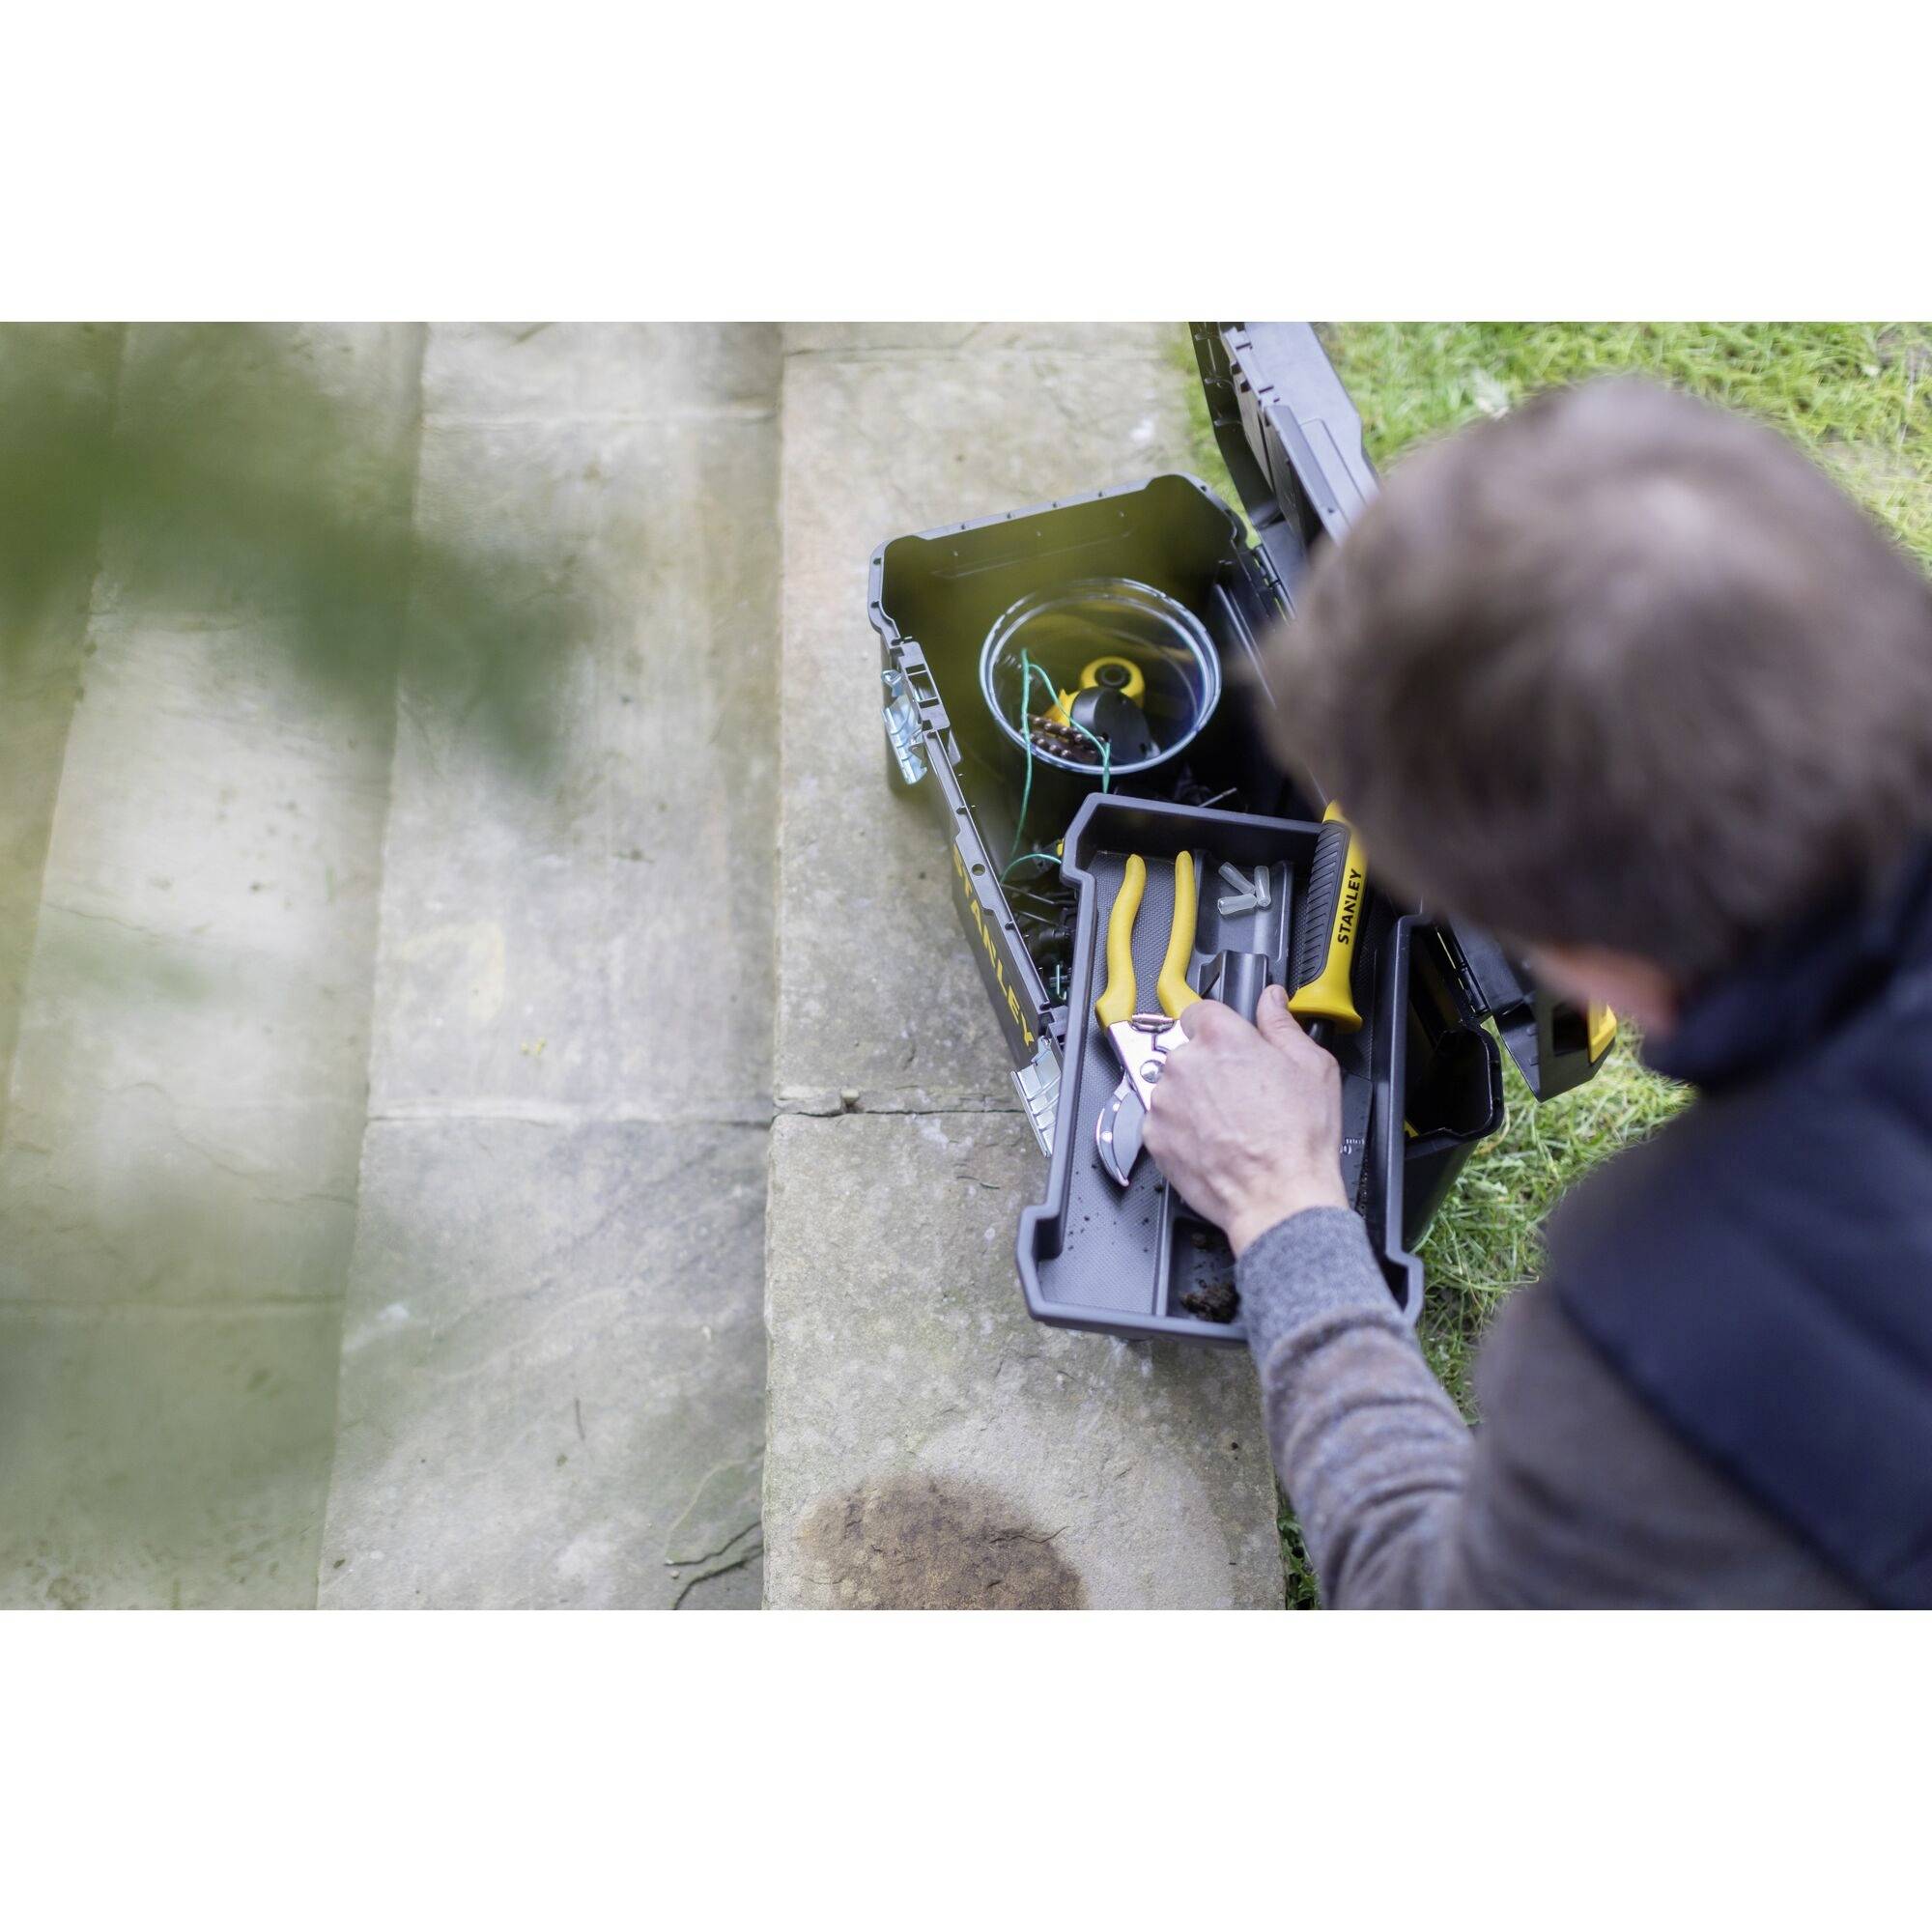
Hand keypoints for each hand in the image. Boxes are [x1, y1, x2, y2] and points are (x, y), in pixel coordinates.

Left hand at [1142, 982, 1346, 1255]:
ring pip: (1173, 1087)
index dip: (1219, 1029)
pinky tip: (1213, 1141)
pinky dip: (1181, 1129)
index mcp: (1221, 1038)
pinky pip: (1163, 1121)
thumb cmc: (1297, 1140)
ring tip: (1230, 1123)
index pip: (1201, 1011)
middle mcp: (1185, 1064)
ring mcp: (1164, 1101)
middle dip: (1210, 1067)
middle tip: (1241, 1093)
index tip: (1229, 1045)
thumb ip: (1283, 1025)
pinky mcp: (1153, 1136)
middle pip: (1187, 1051)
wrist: (1278, 1198)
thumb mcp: (1313, 1067)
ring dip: (1193, 1099)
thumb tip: (1272, 1002)